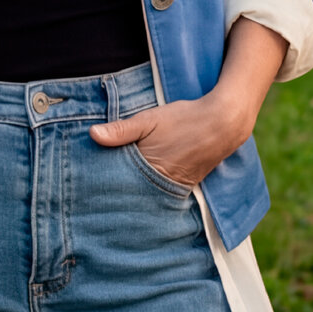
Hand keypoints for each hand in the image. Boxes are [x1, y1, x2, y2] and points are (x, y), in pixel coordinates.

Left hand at [87, 92, 251, 187]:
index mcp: (150, 169)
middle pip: (132, 192)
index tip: (88, 182)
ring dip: (134, 189)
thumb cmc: (184, 119)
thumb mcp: (149, 119)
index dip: (104, 181)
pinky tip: (140, 183)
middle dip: (117, 190)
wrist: (223, 123)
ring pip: (147, 192)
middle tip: (96, 189)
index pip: (119, 182)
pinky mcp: (186, 185)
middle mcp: (163, 184)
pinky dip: (150, 187)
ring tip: (115, 188)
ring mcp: (176, 187)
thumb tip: (92, 135)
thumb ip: (121, 130)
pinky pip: (162, 191)